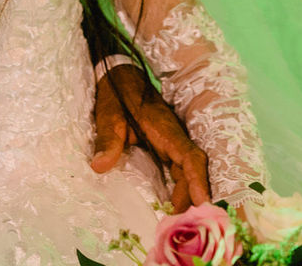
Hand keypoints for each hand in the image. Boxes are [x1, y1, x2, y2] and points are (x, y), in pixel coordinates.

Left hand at [90, 64, 210, 211]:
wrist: (119, 77)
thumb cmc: (115, 96)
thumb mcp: (108, 117)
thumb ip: (108, 141)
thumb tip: (99, 167)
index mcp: (165, 129)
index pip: (189, 156)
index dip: (198, 180)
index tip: (203, 203)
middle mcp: (174, 137)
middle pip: (192, 169)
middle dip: (194, 196)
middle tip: (190, 224)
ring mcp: (172, 142)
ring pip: (188, 170)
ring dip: (188, 194)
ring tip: (183, 221)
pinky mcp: (167, 146)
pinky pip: (179, 168)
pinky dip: (181, 186)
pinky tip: (177, 205)